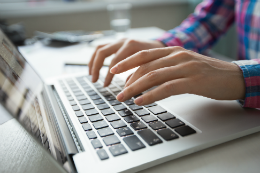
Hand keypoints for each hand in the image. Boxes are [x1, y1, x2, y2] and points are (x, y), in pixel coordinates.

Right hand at [88, 39, 164, 85]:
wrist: (161, 45)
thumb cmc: (158, 57)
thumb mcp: (150, 66)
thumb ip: (138, 75)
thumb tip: (126, 89)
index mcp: (131, 46)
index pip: (115, 61)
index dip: (109, 75)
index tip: (106, 85)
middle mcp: (123, 41)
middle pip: (103, 52)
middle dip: (96, 67)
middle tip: (95, 81)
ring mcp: (119, 41)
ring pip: (100, 48)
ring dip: (93, 62)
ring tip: (91, 75)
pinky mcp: (117, 43)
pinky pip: (102, 48)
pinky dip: (97, 58)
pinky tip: (96, 68)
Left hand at [110, 46, 244, 104]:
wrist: (232, 77)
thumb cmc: (206, 73)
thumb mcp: (183, 65)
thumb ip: (165, 68)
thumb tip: (144, 79)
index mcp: (173, 50)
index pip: (144, 54)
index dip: (127, 62)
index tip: (114, 70)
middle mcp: (177, 55)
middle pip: (145, 66)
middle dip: (127, 80)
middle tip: (117, 92)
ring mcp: (185, 67)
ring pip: (152, 76)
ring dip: (135, 88)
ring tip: (124, 98)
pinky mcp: (192, 81)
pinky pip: (166, 88)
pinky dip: (150, 95)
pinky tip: (141, 101)